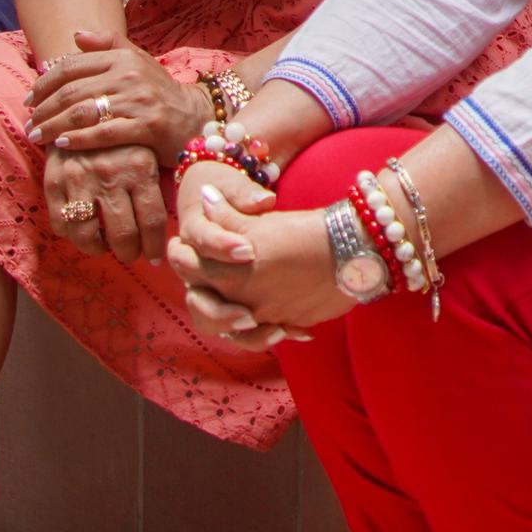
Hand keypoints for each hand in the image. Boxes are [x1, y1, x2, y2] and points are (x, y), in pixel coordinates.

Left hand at [25, 30, 201, 158]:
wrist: (196, 116)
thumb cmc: (159, 90)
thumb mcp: (137, 60)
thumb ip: (107, 44)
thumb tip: (75, 33)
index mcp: (122, 57)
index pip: (71, 66)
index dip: (44, 82)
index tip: (28, 98)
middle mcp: (129, 75)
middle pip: (71, 91)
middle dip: (43, 108)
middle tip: (28, 122)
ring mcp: (138, 101)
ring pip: (82, 113)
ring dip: (53, 126)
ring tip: (36, 136)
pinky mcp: (146, 127)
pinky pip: (103, 134)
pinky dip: (78, 140)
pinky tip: (61, 145)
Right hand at [40, 142, 165, 261]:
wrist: (80, 104)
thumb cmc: (121, 134)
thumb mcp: (147, 151)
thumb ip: (154, 185)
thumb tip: (162, 228)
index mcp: (140, 167)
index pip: (152, 222)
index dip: (155, 247)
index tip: (155, 257)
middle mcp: (110, 175)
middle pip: (123, 235)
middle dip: (129, 253)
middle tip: (131, 254)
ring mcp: (79, 179)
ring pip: (88, 236)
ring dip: (99, 249)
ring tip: (105, 246)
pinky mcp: (54, 181)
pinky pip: (61, 223)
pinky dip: (70, 235)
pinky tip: (82, 229)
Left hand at [168, 192, 359, 346]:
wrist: (352, 252)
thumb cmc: (303, 232)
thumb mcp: (260, 222)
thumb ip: (225, 215)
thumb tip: (204, 198)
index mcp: (228, 274)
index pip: (186, 268)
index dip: (180, 254)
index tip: (181, 247)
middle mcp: (242, 301)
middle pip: (201, 308)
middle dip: (198, 292)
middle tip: (200, 275)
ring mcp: (267, 317)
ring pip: (233, 329)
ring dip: (228, 319)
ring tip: (231, 306)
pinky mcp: (291, 323)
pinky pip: (269, 334)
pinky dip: (266, 329)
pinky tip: (271, 320)